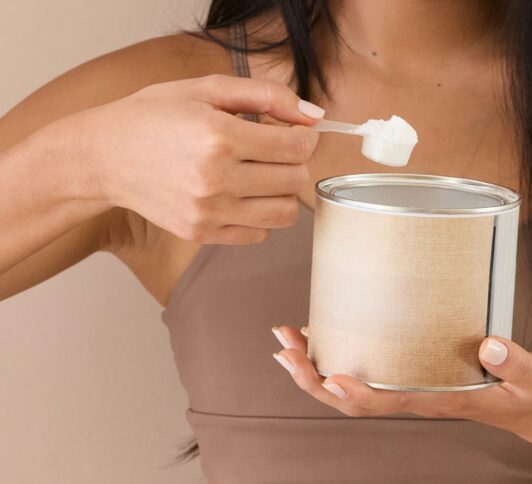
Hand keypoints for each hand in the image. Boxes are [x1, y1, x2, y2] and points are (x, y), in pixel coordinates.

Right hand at [62, 74, 324, 243]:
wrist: (103, 156)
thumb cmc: (154, 117)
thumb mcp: (207, 89)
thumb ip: (267, 95)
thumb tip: (315, 115)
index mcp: (219, 136)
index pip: (297, 147)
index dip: (305, 138)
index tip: (295, 133)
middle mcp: (216, 178)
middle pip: (295, 180)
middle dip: (294, 162)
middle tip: (274, 150)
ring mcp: (208, 211)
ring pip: (285, 213)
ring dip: (283, 192)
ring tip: (261, 174)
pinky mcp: (201, 233)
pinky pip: (260, 234)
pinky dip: (260, 215)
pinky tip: (241, 194)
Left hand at [270, 325, 531, 453]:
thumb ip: (517, 363)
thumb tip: (491, 347)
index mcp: (444, 400)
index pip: (388, 403)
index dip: (353, 393)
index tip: (326, 374)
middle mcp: (422, 396)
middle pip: (355, 397)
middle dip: (314, 375)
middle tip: (284, 343)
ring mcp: (419, 386)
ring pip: (356, 386)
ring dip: (317, 367)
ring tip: (288, 339)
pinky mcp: (422, 372)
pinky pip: (374, 370)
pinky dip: (344, 355)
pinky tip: (329, 335)